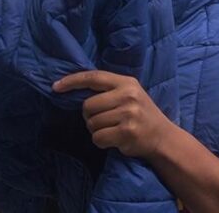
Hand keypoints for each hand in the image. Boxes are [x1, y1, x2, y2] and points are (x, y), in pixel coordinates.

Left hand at [53, 71, 174, 158]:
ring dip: (97, 130)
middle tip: (105, 120)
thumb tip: (75, 92)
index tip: (56, 86)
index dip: (72, 81)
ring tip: (113, 130)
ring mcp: (128, 114)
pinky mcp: (127, 132)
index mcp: (127, 83)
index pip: (94, 77)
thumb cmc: (142, 115)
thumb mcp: (130, 95)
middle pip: (87, 105)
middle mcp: (128, 96)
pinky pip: (98, 137)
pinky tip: (115, 139)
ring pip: (91, 123)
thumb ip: (109, 91)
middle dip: (90, 116)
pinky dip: (102, 142)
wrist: (163, 136)